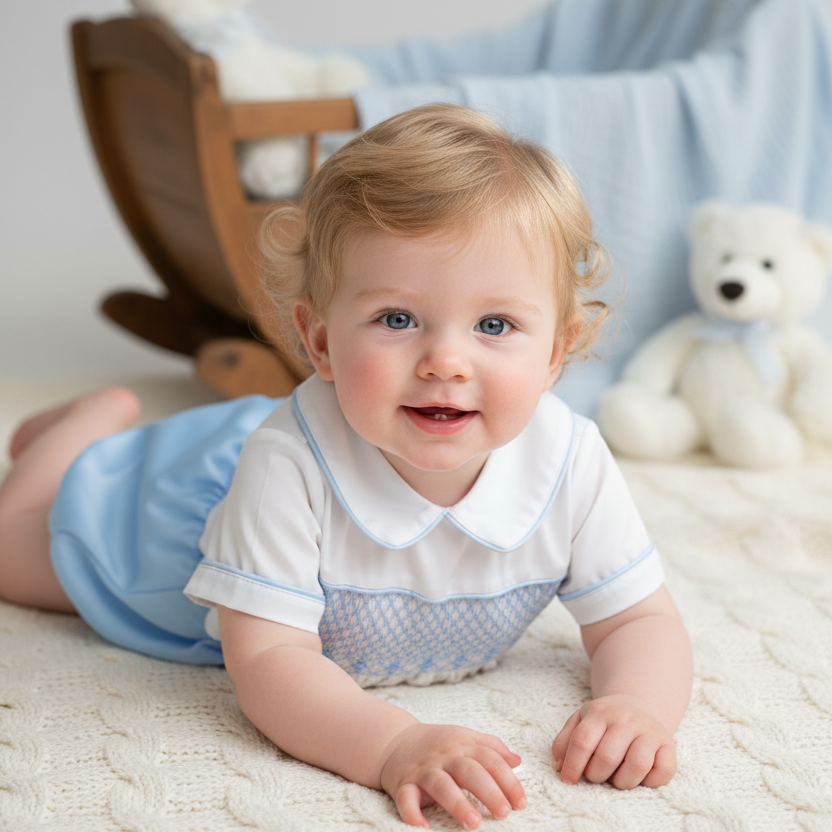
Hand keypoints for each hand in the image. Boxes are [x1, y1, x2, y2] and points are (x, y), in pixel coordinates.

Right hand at [379, 723, 526, 828]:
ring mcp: (423, 770)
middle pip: (469, 771)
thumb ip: (492, 747)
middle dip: (488, 791)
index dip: (507, 780)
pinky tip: (422, 827)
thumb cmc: (437, 744)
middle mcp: (444, 756)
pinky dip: (412, 813)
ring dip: (457, 803)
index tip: (521, 802)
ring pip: (440, 784)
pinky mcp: (403, 784)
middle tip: (504, 813)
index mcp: (462, 744)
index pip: (490, 759)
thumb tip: (518, 761)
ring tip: (474, 823)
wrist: (394, 741)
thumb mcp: (465, 737)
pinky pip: (406, 799)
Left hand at [552, 695, 675, 788]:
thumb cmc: (605, 719)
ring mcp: (649, 731)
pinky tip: (640, 777)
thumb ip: (566, 741)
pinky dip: (651, 782)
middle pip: (607, 757)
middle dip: (596, 775)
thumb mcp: (581, 720)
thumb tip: (561, 768)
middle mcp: (626, 719)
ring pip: (637, 765)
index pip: (582, 742)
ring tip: (616, 778)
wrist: (638, 703)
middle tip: (596, 775)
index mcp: (600, 712)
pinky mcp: (668, 744)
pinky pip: (664, 771)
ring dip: (622, 782)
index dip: (573, 766)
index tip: (568, 780)